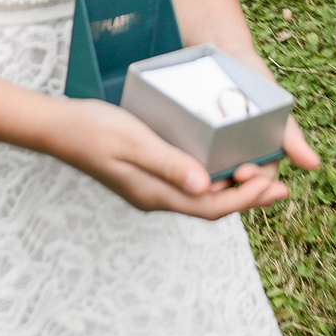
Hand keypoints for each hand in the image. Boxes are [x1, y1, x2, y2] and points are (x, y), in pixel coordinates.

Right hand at [48, 97, 295, 217]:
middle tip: (279, 185)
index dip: (245, 198)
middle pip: (210, 207)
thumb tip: (206, 186)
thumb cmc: (93, 129)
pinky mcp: (145, 176)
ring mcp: (149, 189)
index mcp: (155, 193)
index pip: (210, 206)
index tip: (272, 185)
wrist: (56, 128)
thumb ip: (170, 164)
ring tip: (260, 176)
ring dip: (231, 189)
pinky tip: (221, 164)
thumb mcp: (134, 142)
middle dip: (247, 198)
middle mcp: (155, 197)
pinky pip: (187, 185)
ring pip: (200, 197)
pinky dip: (211, 178)